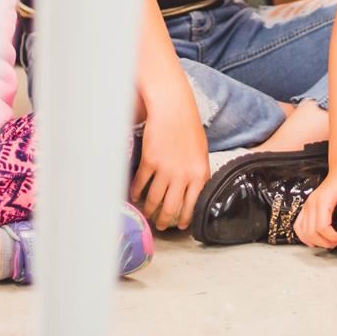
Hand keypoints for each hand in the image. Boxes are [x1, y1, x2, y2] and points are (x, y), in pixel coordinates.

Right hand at [131, 99, 209, 230]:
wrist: (174, 109)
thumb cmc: (189, 127)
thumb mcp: (201, 152)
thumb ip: (198, 173)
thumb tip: (193, 191)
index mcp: (200, 174)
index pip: (192, 205)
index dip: (184, 218)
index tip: (180, 226)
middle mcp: (183, 176)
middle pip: (171, 208)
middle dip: (164, 221)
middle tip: (159, 226)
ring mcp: (166, 170)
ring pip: (154, 199)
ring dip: (149, 210)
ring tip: (146, 213)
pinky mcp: (150, 162)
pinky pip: (141, 184)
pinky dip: (136, 192)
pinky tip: (135, 196)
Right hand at [295, 166, 336, 247]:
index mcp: (324, 199)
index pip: (322, 227)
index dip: (333, 237)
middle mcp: (312, 202)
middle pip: (311, 232)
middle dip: (326, 242)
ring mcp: (307, 205)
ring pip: (303, 231)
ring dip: (316, 241)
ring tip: (331, 241)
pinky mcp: (307, 207)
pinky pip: (298, 225)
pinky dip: (305, 236)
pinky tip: (316, 239)